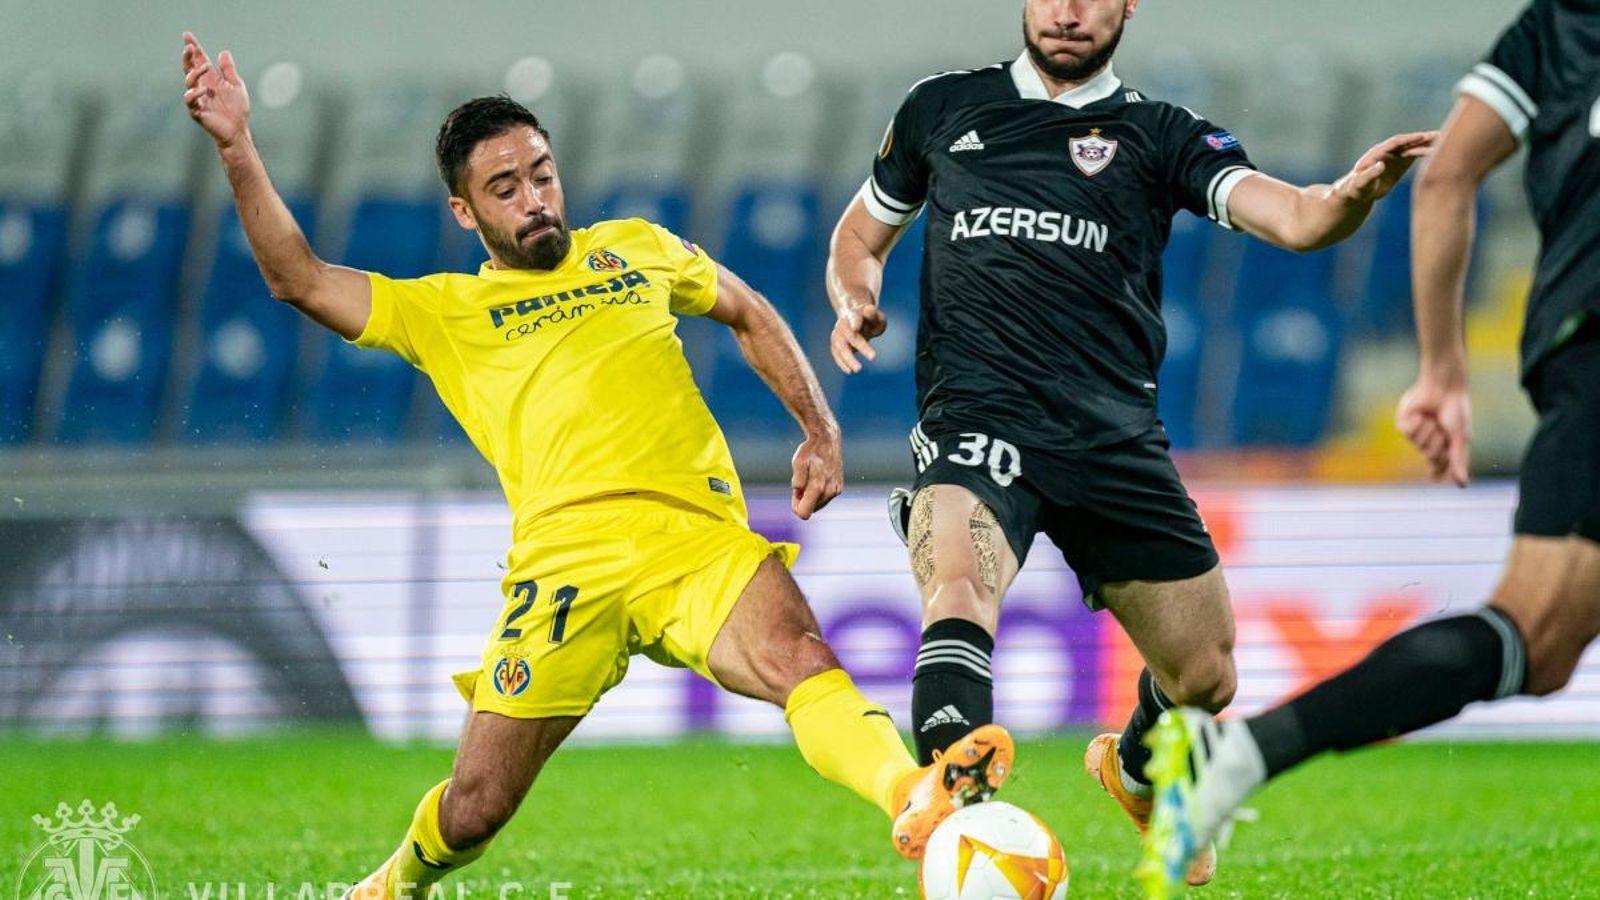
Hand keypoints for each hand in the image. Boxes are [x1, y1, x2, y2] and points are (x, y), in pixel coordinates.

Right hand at [182, 31, 249, 147]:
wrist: (238, 130)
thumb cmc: (237, 110)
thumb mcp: (236, 85)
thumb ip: (229, 70)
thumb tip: (223, 52)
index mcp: (210, 79)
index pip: (199, 61)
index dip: (193, 48)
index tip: (187, 35)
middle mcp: (201, 86)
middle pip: (189, 68)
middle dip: (188, 57)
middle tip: (189, 47)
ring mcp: (197, 98)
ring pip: (189, 81)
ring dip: (195, 72)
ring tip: (206, 67)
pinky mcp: (196, 111)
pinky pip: (190, 100)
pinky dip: (195, 93)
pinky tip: (204, 90)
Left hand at [790, 428, 842, 519]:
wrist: (827, 439)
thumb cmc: (810, 450)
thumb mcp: (798, 463)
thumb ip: (797, 481)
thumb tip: (798, 493)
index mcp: (818, 487)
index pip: (804, 513)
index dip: (796, 506)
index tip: (795, 493)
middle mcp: (829, 491)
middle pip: (811, 509)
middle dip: (804, 499)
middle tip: (802, 480)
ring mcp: (836, 490)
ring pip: (818, 504)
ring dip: (811, 496)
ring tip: (810, 477)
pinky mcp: (839, 487)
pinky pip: (825, 498)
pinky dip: (819, 492)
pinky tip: (818, 476)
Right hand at [830, 303, 886, 373]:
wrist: (855, 319)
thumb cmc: (870, 319)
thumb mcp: (876, 315)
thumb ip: (873, 314)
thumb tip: (869, 309)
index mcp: (854, 314)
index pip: (854, 318)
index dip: (854, 322)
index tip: (855, 329)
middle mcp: (843, 324)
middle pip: (849, 336)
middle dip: (860, 346)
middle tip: (874, 357)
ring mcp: (837, 334)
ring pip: (840, 347)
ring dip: (848, 358)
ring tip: (858, 369)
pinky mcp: (835, 345)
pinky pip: (836, 354)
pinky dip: (842, 363)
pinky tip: (850, 371)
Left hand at [1334, 131, 1436, 203]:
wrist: (1356, 192)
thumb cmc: (1354, 189)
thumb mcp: (1360, 184)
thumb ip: (1369, 175)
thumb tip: (1380, 165)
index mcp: (1376, 154)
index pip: (1395, 143)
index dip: (1408, 139)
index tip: (1422, 136)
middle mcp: (1387, 152)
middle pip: (1407, 142)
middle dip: (1422, 139)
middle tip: (1440, 136)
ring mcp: (1395, 156)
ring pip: (1413, 147)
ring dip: (1427, 144)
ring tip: (1445, 141)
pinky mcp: (1400, 163)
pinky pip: (1415, 155)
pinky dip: (1426, 152)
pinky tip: (1439, 150)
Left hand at [1395, 373, 1471, 486]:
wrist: (1443, 386)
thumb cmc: (1455, 410)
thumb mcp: (1460, 437)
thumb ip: (1458, 461)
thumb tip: (1463, 485)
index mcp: (1443, 445)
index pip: (1438, 466)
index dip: (1436, 471)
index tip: (1435, 478)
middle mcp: (1428, 441)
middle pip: (1430, 456)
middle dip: (1439, 443)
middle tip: (1443, 427)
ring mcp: (1415, 434)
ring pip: (1418, 445)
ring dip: (1429, 430)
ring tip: (1433, 417)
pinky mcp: (1403, 424)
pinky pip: (1407, 432)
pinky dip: (1416, 423)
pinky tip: (1421, 413)